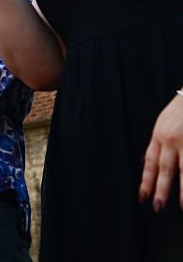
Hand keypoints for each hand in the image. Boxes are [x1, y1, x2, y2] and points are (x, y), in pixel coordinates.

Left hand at [139, 94, 182, 211]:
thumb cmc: (179, 112)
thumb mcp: (162, 125)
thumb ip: (158, 145)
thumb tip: (148, 164)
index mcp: (159, 137)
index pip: (150, 163)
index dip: (146, 181)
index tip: (142, 196)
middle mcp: (172, 141)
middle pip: (166, 169)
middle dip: (161, 189)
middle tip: (157, 207)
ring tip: (182, 208)